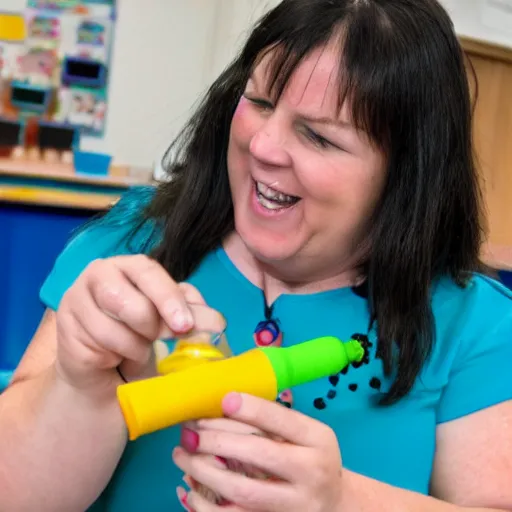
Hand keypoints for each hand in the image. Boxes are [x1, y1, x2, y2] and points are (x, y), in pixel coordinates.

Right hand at [55, 254, 224, 393]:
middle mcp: (99, 274)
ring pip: (114, 329)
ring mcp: (76, 300)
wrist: (105, 367)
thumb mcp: (170, 319)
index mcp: (128, 265)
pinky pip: (98, 348)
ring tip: (136, 349)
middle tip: (161, 339)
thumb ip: (191, 312)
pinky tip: (115, 357)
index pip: (148, 271)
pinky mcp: (65, 330)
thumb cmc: (140, 334)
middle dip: (151, 327)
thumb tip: (216, 320)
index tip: (184, 325)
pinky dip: (115, 358)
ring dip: (134, 347)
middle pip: (129, 301)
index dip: (168, 298)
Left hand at [173, 393, 342, 511]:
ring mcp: (295, 503)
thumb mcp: (304, 434)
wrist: (334, 504)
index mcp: (318, 439)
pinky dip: (206, 505)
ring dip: (205, 470)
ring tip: (182, 454)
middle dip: (218, 439)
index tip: (223, 400)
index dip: (251, 409)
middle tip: (191, 430)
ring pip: (243, 489)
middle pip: (260, 453)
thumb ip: (273, 421)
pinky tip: (190, 487)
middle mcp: (312, 471)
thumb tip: (222, 405)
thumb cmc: (310, 458)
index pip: (282, 420)